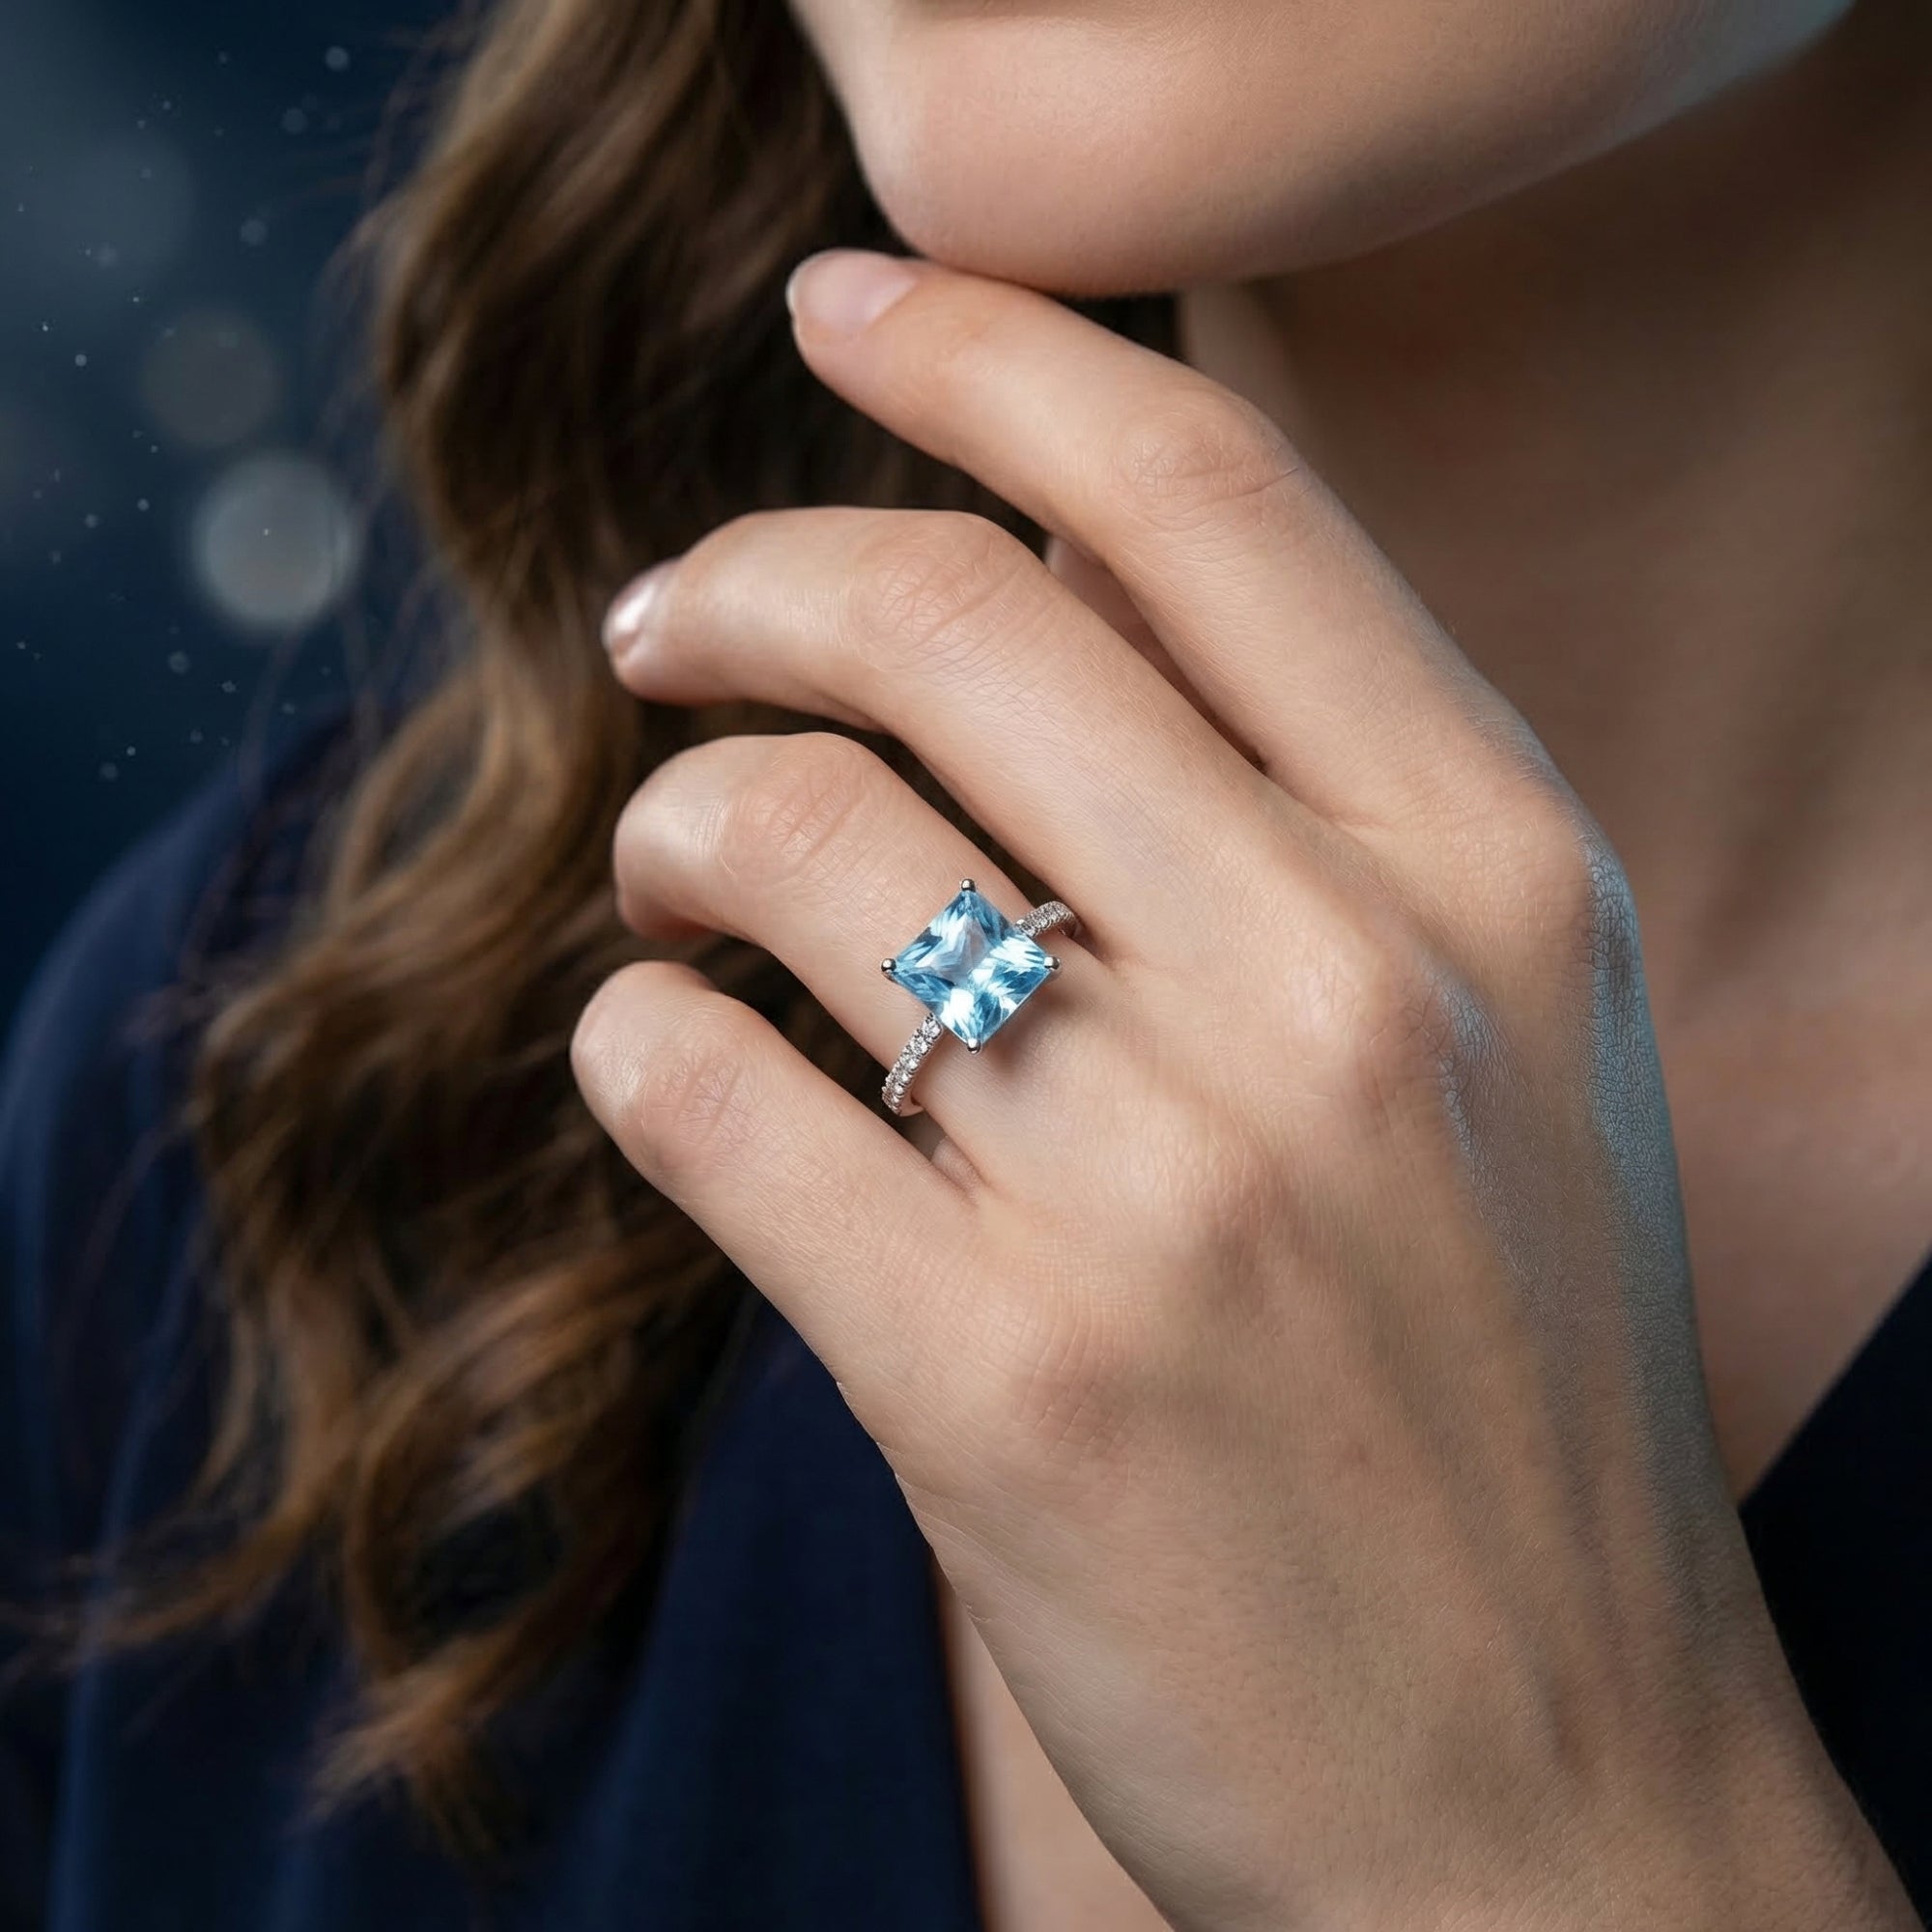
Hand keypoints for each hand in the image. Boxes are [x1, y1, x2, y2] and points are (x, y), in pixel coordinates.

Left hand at [572, 250, 1915, 1930]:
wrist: (1551, 1791)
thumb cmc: (1508, 1389)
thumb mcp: (1499, 1039)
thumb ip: (1308, 795)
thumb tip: (1026, 578)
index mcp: (1488, 868)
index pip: (1203, 489)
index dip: (991, 349)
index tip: (846, 306)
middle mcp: (1342, 986)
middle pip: (944, 617)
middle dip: (744, 577)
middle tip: (658, 626)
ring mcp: (1167, 1185)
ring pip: (788, 837)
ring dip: (671, 824)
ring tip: (670, 878)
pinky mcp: (992, 1375)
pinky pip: (702, 1090)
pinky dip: (633, 1042)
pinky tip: (666, 1061)